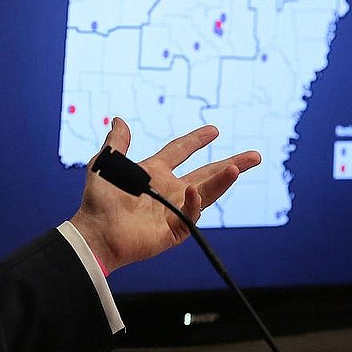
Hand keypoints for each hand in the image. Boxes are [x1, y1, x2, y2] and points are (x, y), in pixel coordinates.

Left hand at [70, 117, 260, 273]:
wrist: (96, 233)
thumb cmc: (98, 201)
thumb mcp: (105, 164)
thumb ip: (116, 143)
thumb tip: (119, 119)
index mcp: (155, 172)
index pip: (181, 151)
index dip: (197, 140)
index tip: (214, 130)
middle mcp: (169, 189)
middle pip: (207, 173)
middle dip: (231, 164)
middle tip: (255, 156)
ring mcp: (174, 209)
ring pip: (207, 192)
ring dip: (223, 180)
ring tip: (238, 167)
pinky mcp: (175, 229)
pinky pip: (191, 214)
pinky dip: (194, 202)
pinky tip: (193, 191)